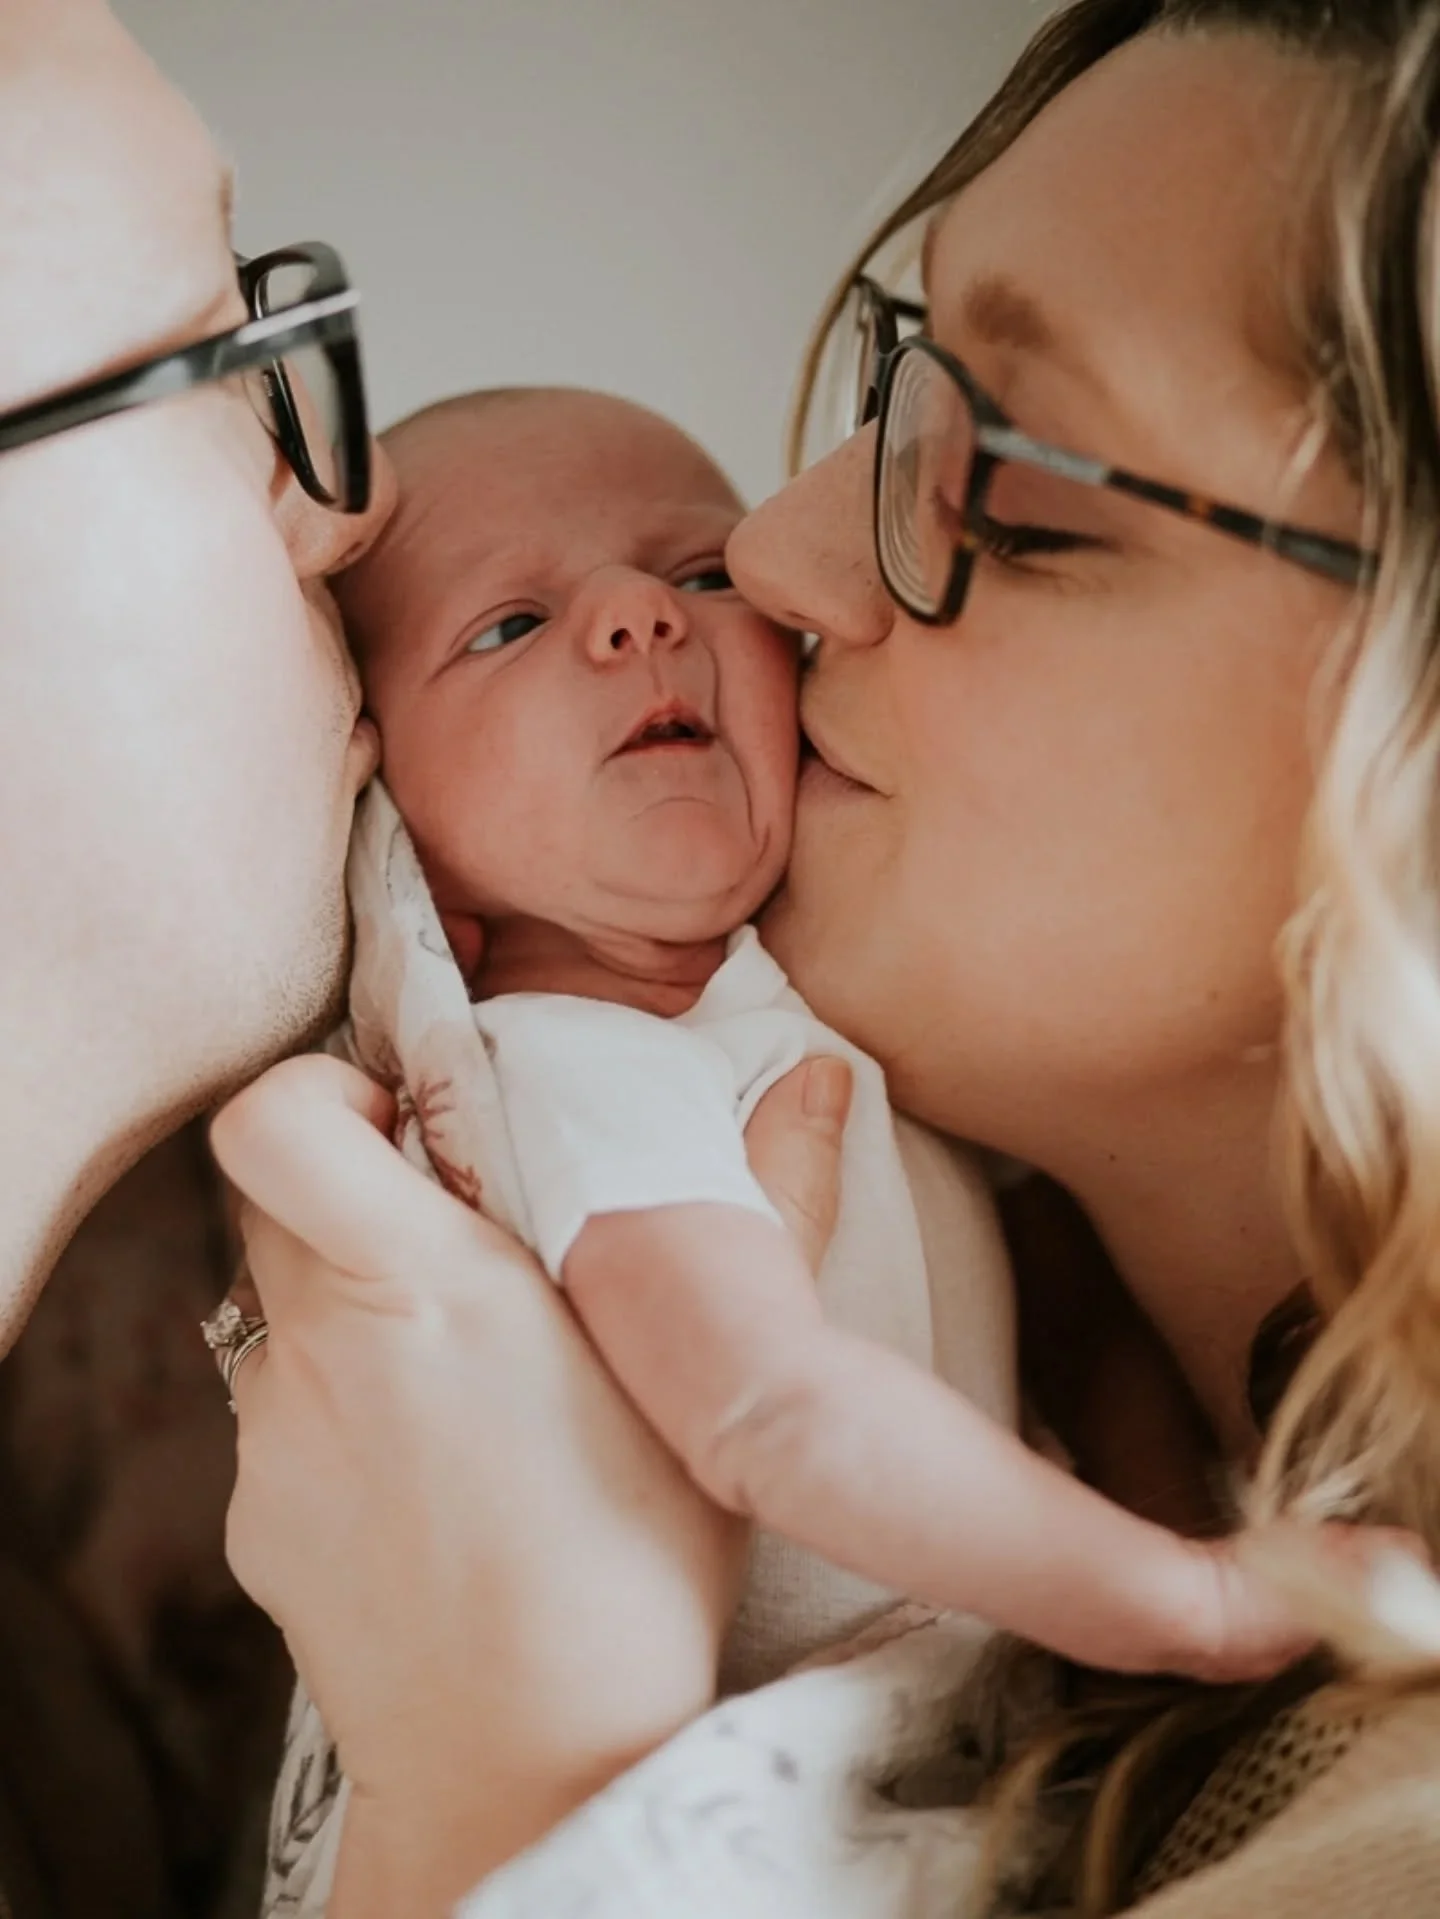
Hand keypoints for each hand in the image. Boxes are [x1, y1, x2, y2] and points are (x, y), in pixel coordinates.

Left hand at [210, 1048, 848, 1911]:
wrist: (529, 1764)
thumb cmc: (637, 1564)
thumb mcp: (717, 1376)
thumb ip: (763, 1201)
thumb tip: (818, 1079)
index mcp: (417, 1284)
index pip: (273, 1121)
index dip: (315, 1089)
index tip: (394, 1116)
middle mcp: (317, 1347)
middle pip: (275, 1200)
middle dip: (356, 1190)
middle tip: (462, 1237)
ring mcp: (273, 1438)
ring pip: (287, 1310)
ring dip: (361, 1310)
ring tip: (474, 1388)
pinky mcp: (256, 1517)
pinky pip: (289, 1416)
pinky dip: (349, 1414)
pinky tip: (441, 1485)